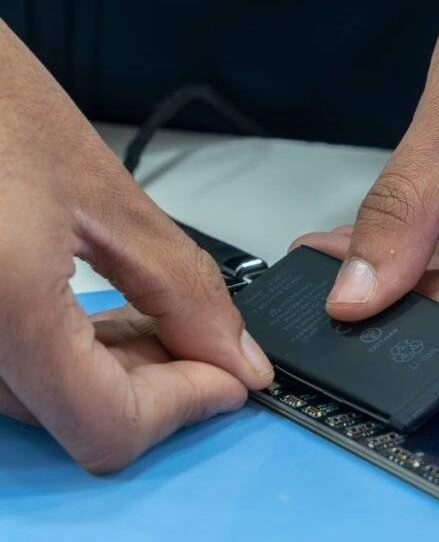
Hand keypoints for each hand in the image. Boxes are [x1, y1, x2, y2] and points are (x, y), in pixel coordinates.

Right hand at [0, 21, 271, 471]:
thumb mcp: (102, 192)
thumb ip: (181, 287)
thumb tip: (235, 356)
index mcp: (1, 307)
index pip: (109, 426)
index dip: (186, 406)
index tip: (231, 376)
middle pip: (84, 418)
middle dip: (163, 383)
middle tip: (206, 336)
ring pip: (52, 401)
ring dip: (121, 371)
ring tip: (163, 316)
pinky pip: (21, 370)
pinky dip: (76, 355)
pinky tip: (108, 315)